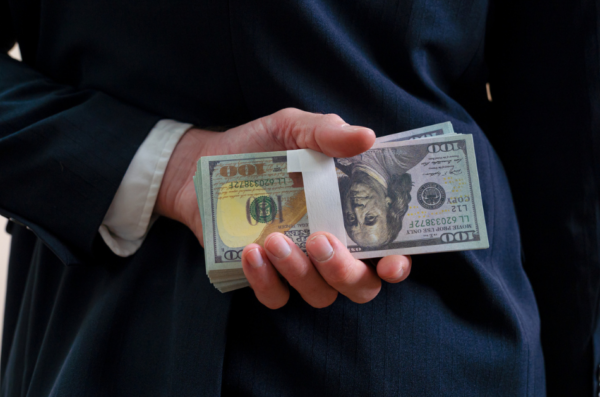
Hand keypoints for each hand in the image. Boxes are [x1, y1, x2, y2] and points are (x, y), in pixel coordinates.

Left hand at [155, 108, 412, 307]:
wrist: (202, 162)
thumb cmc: (260, 146)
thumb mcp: (293, 128)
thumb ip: (327, 132)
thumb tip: (366, 137)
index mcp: (349, 214)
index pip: (387, 251)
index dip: (397, 264)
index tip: (391, 264)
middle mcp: (330, 247)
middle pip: (359, 285)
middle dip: (346, 272)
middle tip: (321, 241)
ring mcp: (298, 266)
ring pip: (319, 294)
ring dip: (302, 273)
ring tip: (275, 239)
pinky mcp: (263, 276)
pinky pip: (275, 297)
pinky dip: (266, 281)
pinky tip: (252, 252)